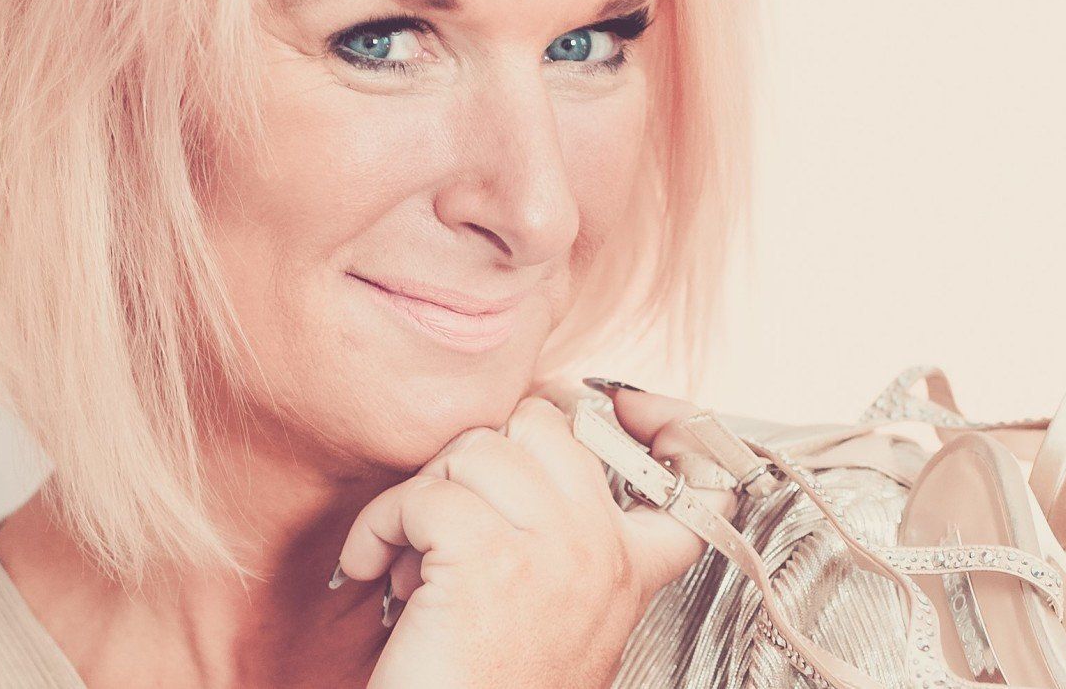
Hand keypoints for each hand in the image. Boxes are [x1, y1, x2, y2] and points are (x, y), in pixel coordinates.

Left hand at [334, 387, 736, 688]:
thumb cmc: (488, 687)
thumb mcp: (556, 613)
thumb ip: (565, 540)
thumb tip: (526, 440)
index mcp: (630, 567)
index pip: (691, 481)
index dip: (666, 425)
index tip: (618, 405)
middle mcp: (602, 551)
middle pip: (543, 425)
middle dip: (477, 458)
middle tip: (450, 516)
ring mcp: (552, 548)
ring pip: (474, 450)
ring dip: (420, 498)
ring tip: (412, 559)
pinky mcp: (487, 556)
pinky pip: (420, 495)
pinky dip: (378, 528)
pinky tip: (374, 570)